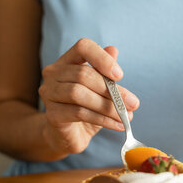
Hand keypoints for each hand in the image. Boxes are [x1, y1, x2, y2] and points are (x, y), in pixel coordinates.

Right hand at [39, 39, 138, 158]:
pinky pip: (79, 113)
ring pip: (80, 94)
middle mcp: (53, 73)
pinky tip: (117, 124)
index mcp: (67, 61)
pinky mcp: (52, 114)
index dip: (102, 58)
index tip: (120, 76)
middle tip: (133, 103)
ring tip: (125, 116)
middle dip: (112, 90)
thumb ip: (105, 72)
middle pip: (83, 75)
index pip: (83, 47)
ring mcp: (49, 93)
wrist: (70, 136)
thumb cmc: (87, 109)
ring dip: (107, 106)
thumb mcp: (100, 90)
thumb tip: (114, 50)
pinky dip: (102, 119)